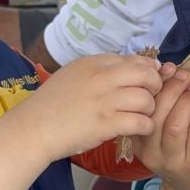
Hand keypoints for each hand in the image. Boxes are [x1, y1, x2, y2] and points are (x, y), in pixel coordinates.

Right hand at [28, 53, 162, 161]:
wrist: (34, 127)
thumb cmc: (52, 103)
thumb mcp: (74, 74)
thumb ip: (100, 70)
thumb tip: (129, 68)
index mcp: (94, 63)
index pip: (134, 60)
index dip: (147, 70)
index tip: (149, 80)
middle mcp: (102, 78)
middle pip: (146, 75)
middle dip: (155, 87)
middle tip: (150, 97)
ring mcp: (105, 100)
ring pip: (146, 100)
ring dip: (149, 109)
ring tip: (141, 115)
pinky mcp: (106, 123)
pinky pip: (141, 122)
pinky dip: (145, 126)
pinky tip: (137, 129)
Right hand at [131, 70, 189, 189]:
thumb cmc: (179, 151)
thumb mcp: (163, 130)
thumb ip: (162, 104)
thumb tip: (167, 68)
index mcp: (138, 140)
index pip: (141, 109)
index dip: (154, 86)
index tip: (167, 68)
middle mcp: (150, 153)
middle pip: (157, 116)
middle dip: (172, 90)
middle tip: (185, 75)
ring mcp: (172, 161)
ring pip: (176, 125)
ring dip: (187, 101)